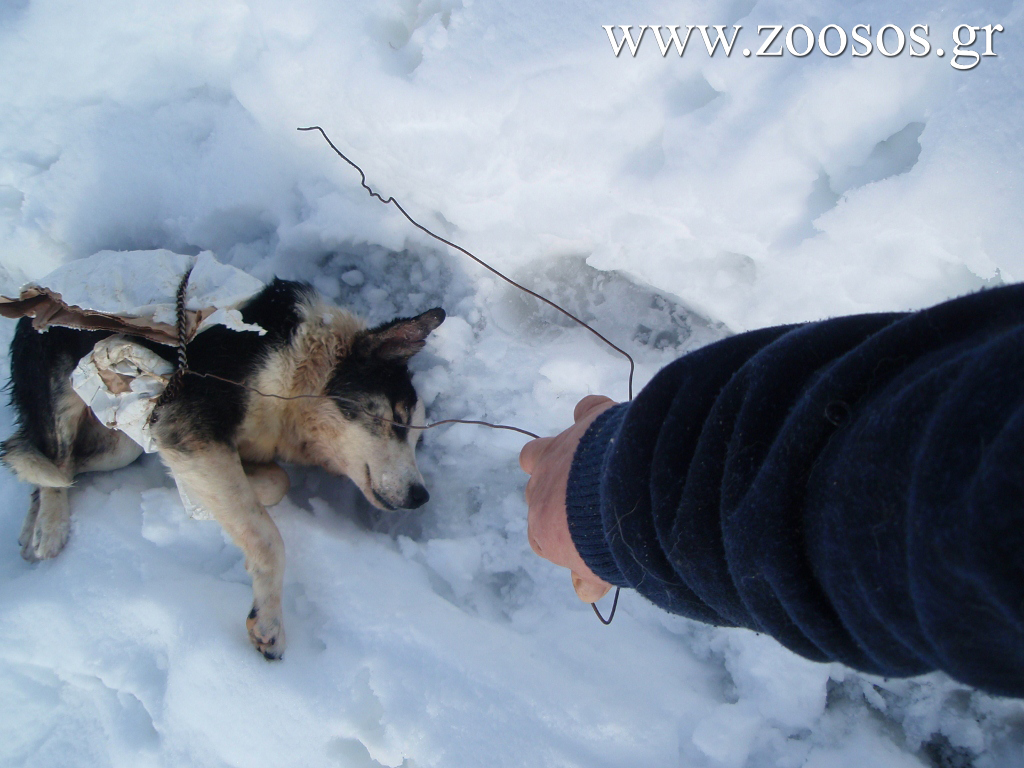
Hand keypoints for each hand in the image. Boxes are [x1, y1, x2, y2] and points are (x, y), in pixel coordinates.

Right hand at [519, 395, 617, 602]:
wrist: (627, 496)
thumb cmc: (611, 542)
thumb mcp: (601, 571)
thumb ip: (589, 579)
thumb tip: (584, 592)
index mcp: (543, 530)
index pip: (542, 533)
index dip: (563, 535)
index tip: (586, 540)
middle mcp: (541, 489)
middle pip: (537, 492)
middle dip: (558, 497)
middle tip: (592, 505)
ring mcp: (560, 453)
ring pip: (539, 452)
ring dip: (559, 458)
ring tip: (589, 466)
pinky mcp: (587, 424)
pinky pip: (585, 412)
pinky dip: (594, 417)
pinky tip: (610, 425)